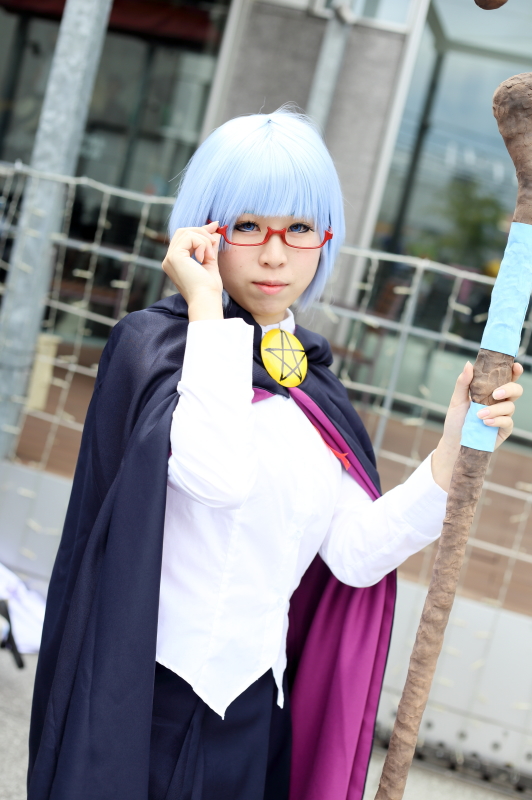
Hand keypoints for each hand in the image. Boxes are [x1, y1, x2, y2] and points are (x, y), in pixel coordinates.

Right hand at [162, 221, 223, 320]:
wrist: (206, 300)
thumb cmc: (209, 288)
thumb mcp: (210, 262)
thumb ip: (210, 247)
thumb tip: (215, 231)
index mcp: (176, 262)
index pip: (184, 238)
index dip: (200, 230)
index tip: (215, 227)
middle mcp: (169, 259)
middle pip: (183, 232)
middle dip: (202, 232)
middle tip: (215, 240)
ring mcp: (170, 258)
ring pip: (186, 232)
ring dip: (204, 240)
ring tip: (210, 256)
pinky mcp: (174, 257)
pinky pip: (189, 237)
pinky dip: (202, 244)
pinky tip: (205, 258)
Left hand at [431, 360, 523, 490]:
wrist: (454, 442)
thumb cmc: (456, 420)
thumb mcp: (456, 400)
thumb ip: (463, 382)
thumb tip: (469, 364)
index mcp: (490, 391)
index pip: (506, 377)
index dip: (514, 371)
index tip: (515, 366)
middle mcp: (499, 401)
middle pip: (515, 389)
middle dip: (509, 388)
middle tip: (496, 394)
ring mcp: (503, 415)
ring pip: (510, 407)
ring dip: (495, 409)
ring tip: (479, 415)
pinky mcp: (504, 429)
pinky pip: (507, 422)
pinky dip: (497, 421)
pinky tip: (485, 423)